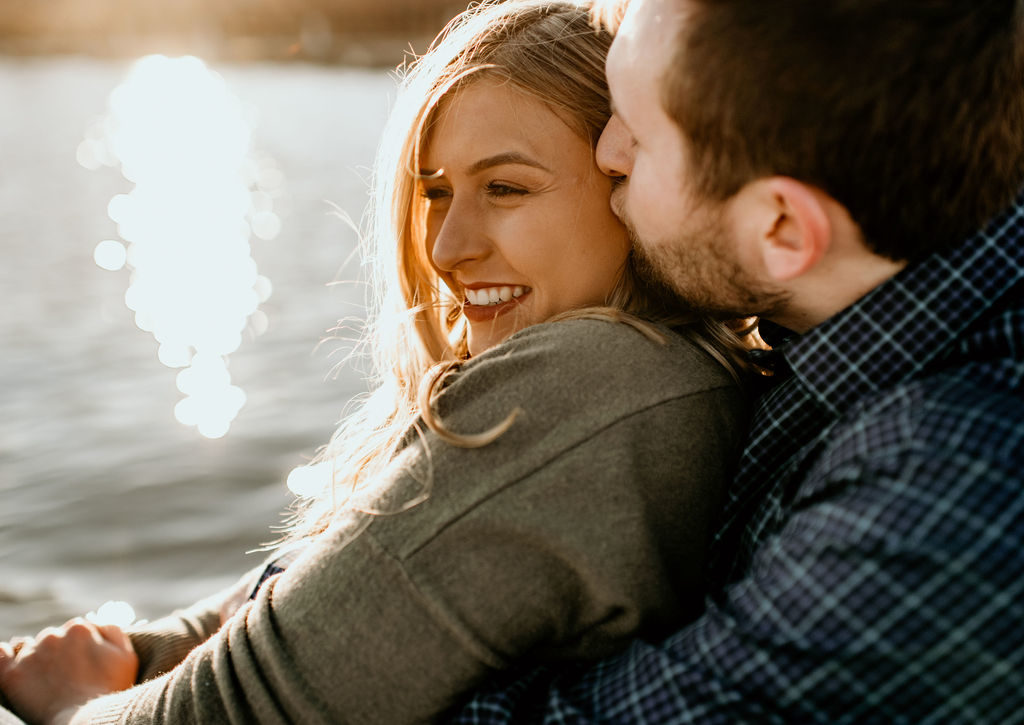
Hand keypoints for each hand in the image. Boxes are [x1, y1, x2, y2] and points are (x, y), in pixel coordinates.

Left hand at [0, 618, 137, 723]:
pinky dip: (3, 656)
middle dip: (59, 654)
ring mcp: (30, 655)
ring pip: (30, 649)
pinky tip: (9, 659)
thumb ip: (113, 630)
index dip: (81, 649)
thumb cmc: (110, 690)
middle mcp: (53, 636)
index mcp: (80, 628)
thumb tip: (96, 620)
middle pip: (52, 639)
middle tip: (69, 677)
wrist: (86, 720)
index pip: (76, 630)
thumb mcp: (126, 656)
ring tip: (50, 683)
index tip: (84, 666)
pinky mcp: (11, 674)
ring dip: (38, 660)